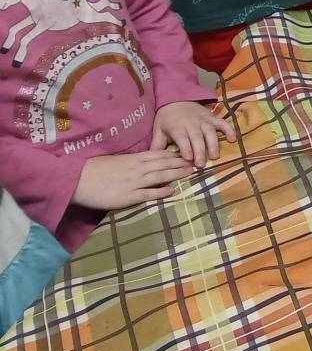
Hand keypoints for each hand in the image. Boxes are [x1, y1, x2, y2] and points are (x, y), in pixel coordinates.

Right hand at [73, 151, 192, 210]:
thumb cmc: (92, 170)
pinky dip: (160, 192)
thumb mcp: (113, 161)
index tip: (185, 154)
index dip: (173, 155)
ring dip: (176, 174)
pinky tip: (172, 191)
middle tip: (196, 163)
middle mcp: (135, 169)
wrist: (76, 180)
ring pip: (159, 176)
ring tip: (190, 173)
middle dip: (180, 163)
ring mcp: (132, 182)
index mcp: (132, 159)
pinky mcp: (127, 196)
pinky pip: (147, 194)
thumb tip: (142, 162)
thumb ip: (129, 161)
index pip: (157, 155)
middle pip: (163, 164)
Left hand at [151, 101, 235, 165]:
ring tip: (214, 156)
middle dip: (200, 151)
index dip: (186, 148)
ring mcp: (204, 120)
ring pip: (210, 132)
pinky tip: (232, 139)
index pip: (182, 138)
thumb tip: (153, 160)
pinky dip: (229, 130)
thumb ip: (157, 144)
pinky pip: (222, 123)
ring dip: (213, 144)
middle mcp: (191, 123)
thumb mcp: (158, 129)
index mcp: (177, 127)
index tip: (188, 159)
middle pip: (197, 137)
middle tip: (201, 164)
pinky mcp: (212, 118)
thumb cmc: (166, 118)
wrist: (176, 98)